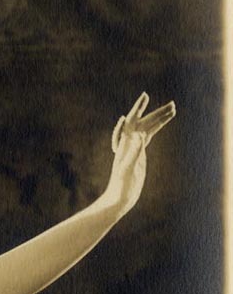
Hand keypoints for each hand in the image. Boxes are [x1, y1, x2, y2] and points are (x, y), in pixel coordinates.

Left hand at [101, 92, 174, 219]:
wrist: (119, 198)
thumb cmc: (121, 186)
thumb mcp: (128, 169)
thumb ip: (133, 153)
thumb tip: (139, 136)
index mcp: (125, 144)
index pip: (132, 121)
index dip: (139, 108)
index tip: (145, 95)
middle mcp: (129, 144)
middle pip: (144, 122)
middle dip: (157, 112)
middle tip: (172, 104)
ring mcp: (134, 148)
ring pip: (148, 128)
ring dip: (159, 118)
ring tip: (173, 109)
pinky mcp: (139, 155)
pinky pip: (147, 137)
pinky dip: (155, 129)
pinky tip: (160, 124)